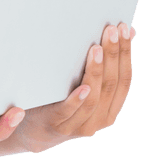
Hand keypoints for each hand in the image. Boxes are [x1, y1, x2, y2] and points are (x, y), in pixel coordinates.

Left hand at [9, 22, 133, 152]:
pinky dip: (79, 99)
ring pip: (95, 97)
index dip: (127, 54)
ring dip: (97, 71)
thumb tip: (123, 32)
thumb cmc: (59, 98)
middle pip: (112, 84)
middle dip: (115, 55)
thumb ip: (98, 65)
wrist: (31, 130)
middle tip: (112, 30)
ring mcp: (80, 124)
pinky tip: (83, 86)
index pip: (125, 79)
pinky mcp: (57, 123)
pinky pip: (70, 110)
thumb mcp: (81, 83)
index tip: (125, 29)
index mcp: (111, 108)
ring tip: (97, 48)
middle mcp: (100, 119)